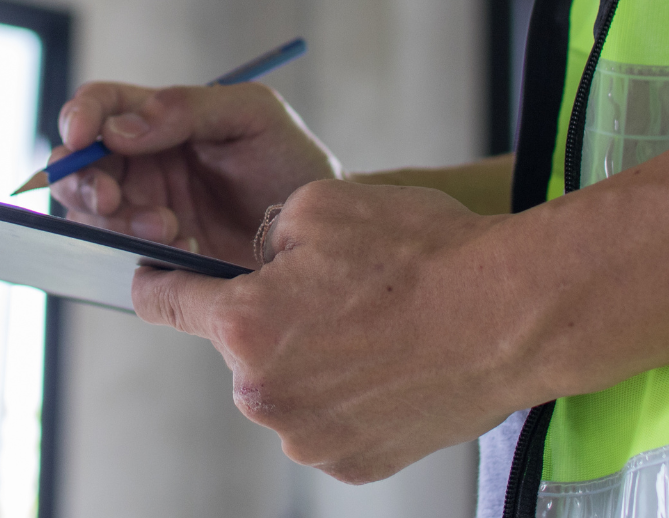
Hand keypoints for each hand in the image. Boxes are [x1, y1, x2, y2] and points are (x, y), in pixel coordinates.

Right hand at [49, 82, 339, 264]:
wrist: (323, 229)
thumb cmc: (291, 160)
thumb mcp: (252, 115)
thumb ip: (188, 108)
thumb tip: (119, 127)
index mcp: (159, 118)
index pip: (100, 106)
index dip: (80, 117)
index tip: (82, 136)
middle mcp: (142, 163)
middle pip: (79, 164)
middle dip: (85, 181)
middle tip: (115, 199)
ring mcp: (145, 210)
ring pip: (92, 213)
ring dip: (117, 221)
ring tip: (169, 228)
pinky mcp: (157, 255)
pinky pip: (121, 254)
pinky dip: (139, 252)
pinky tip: (182, 248)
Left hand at [133, 178, 538, 481]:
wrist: (512, 314)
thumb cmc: (422, 255)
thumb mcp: (319, 205)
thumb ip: (263, 234)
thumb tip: (257, 262)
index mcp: (244, 325)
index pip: (165, 302)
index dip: (158, 280)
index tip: (156, 277)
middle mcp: (263, 395)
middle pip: (239, 347)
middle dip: (270, 317)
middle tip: (334, 290)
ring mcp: (309, 438)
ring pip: (286, 386)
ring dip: (311, 359)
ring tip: (375, 326)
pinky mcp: (354, 464)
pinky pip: (328, 420)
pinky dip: (348, 395)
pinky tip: (391, 364)